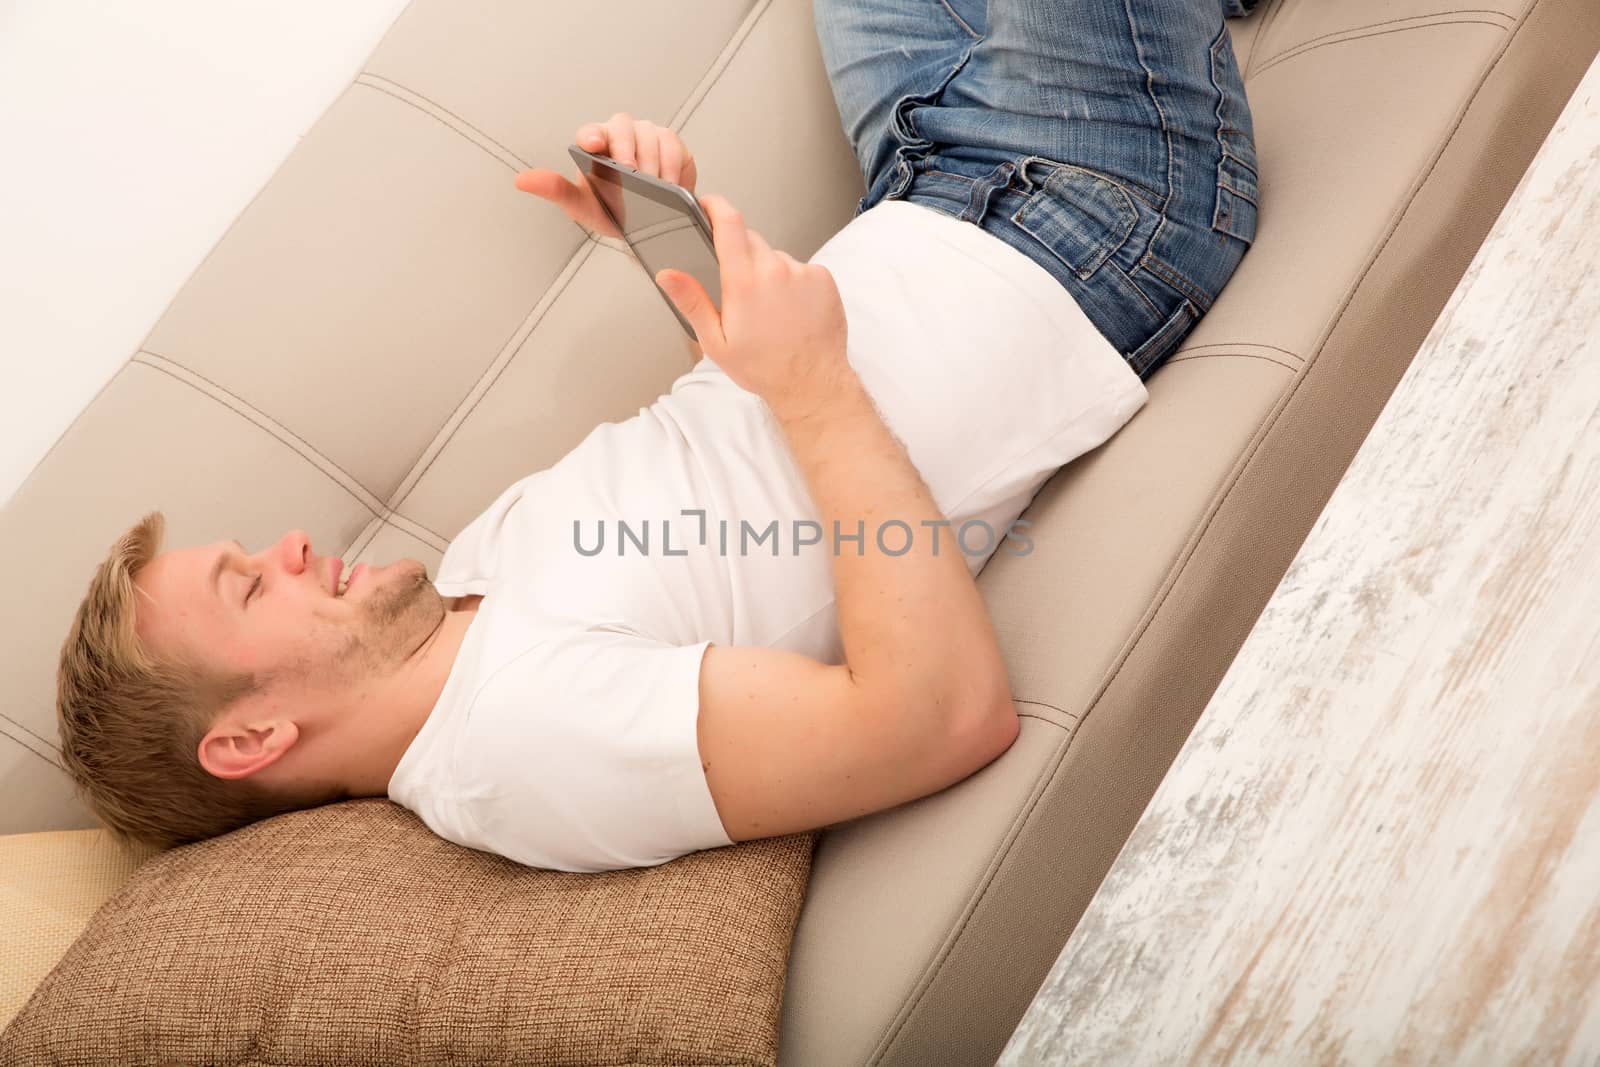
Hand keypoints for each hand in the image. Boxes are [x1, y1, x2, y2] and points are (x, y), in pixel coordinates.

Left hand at [513, 113, 697, 237]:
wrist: (644, 222)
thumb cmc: (611, 208)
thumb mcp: (581, 205)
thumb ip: (555, 191)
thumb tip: (522, 181)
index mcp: (594, 143)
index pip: (590, 132)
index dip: (593, 135)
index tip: (594, 145)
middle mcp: (620, 134)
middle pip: (623, 127)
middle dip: (627, 148)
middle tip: (632, 172)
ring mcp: (647, 136)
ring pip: (651, 134)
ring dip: (653, 161)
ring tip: (654, 185)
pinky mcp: (671, 144)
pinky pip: (674, 145)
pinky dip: (673, 164)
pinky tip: (671, 183)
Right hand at [656, 195, 852, 417]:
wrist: (812, 383)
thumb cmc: (765, 368)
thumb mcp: (716, 341)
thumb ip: (692, 302)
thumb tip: (667, 275)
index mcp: (744, 282)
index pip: (729, 223)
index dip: (716, 206)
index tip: (709, 204)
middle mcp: (775, 269)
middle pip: (750, 242)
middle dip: (740, 257)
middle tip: (741, 293)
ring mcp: (802, 272)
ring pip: (776, 257)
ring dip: (769, 273)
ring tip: (771, 311)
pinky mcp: (823, 279)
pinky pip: (801, 269)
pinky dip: (794, 283)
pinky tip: (791, 311)